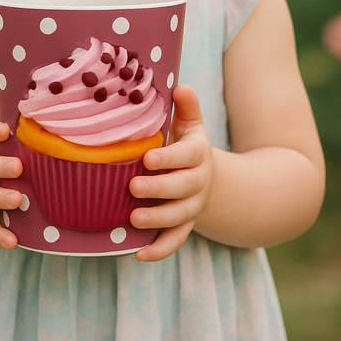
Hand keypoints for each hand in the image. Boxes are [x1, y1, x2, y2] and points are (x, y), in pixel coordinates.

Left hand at [130, 85, 214, 261]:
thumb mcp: (190, 126)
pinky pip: (175, 241)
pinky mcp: (184, 227)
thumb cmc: (186, 147)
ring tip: (133, 220)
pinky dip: (159, 250)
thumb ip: (186, 107)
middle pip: (183, 188)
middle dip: (159, 189)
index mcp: (197, 154)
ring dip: (157, 220)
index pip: (187, 155)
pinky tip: (138, 254)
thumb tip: (181, 86)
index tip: (147, 157)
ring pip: (179, 217)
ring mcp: (192, 206)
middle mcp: (198, 182)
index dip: (169, 158)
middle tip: (133, 187)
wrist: (208, 179)